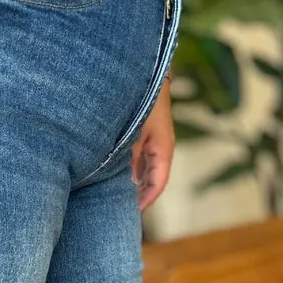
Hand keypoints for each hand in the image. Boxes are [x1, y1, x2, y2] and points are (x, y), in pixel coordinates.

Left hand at [130, 78, 174, 211]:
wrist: (145, 70)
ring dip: (135, 182)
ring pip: (147, 167)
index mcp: (163, 147)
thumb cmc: (140, 100)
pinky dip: (132, 168)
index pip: (158, 182)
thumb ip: (127, 156)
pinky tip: (118, 175)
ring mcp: (154, 138)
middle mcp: (161, 145)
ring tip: (118, 195)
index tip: (133, 212)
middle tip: (123, 210)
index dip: (146, 200)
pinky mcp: (145, 131)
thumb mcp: (131, 132)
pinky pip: (141, 156)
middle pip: (153, 178)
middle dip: (140, 195)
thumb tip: (123, 180)